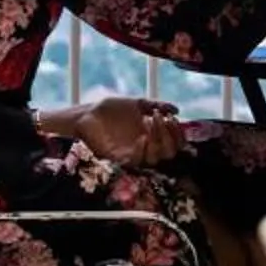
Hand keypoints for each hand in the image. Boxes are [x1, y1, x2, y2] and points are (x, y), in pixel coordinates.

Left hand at [40, 97, 184, 166]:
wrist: (88, 115)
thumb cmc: (111, 110)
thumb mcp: (137, 103)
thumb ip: (157, 105)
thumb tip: (176, 109)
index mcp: (152, 136)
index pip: (175, 143)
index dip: (178, 133)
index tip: (172, 118)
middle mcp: (145, 148)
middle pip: (169, 153)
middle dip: (170, 135)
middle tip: (161, 118)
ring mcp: (133, 155)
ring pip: (156, 158)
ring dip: (158, 139)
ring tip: (149, 120)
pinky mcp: (120, 160)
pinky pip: (137, 161)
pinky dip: (143, 150)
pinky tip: (142, 137)